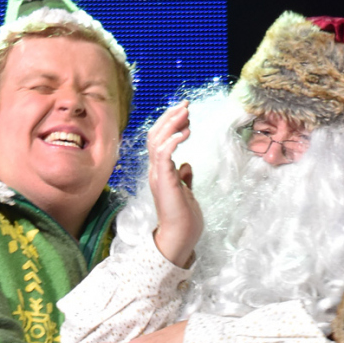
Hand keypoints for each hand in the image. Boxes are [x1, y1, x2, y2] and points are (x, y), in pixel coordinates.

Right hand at [147, 101, 202, 267]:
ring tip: (186, 113)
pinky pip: (164, 155)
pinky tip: (184, 133)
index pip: (159, 141)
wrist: (179, 237)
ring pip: (157, 141)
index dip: (171, 124)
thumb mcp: (186, 192)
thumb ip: (185, 178)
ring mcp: (158, 175)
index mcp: (160, 172)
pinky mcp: (164, 180)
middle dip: (170, 117)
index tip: (186, 113)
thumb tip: (187, 165)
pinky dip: (172, 141)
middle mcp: (155, 171)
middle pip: (156, 135)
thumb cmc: (184, 218)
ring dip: (172, 124)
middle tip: (186, 105)